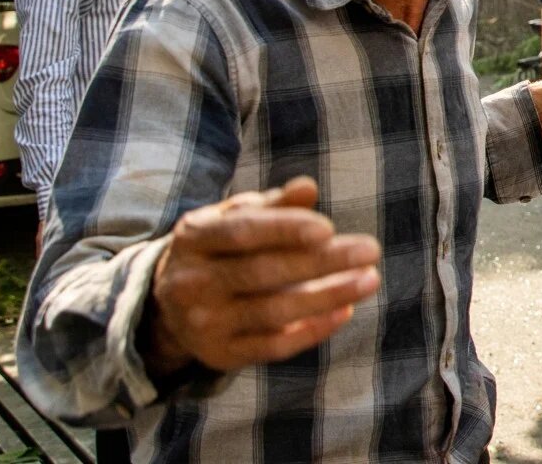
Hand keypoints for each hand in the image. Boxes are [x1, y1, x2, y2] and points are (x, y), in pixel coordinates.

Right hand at [144, 176, 380, 377]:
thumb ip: (274, 205)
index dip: (285, 229)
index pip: (242, 232)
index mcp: (194, 238)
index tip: (329, 228)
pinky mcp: (221, 355)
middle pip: (262, 272)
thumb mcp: (235, 218)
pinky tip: (345, 311)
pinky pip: (274, 346)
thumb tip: (308, 187)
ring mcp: (203, 324)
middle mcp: (191, 283)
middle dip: (321, 262)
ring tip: (370, 279)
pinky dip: (313, 330)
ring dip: (327, 296)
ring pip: (272, 312)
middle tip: (371, 250)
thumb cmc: (220, 248)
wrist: (170, 304)